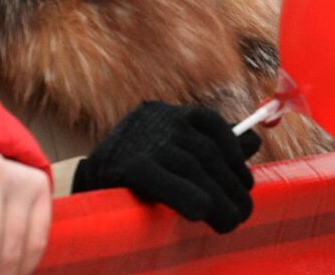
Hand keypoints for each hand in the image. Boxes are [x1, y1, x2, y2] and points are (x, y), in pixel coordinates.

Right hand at [73, 101, 260, 233]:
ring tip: (230, 221)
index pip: (213, 126)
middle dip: (231, 184)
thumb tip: (253, 142)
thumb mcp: (173, 150)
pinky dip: (187, 195)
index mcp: (171, 113)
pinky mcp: (126, 166)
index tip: (246, 183)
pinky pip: (165, 181)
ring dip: (218, 197)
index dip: (235, 153)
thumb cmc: (137, 167)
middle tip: (244, 212)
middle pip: (206, 152)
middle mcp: (160, 121)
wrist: (80, 183)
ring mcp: (143, 141)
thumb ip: (212, 145)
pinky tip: (202, 212)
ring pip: (192, 167)